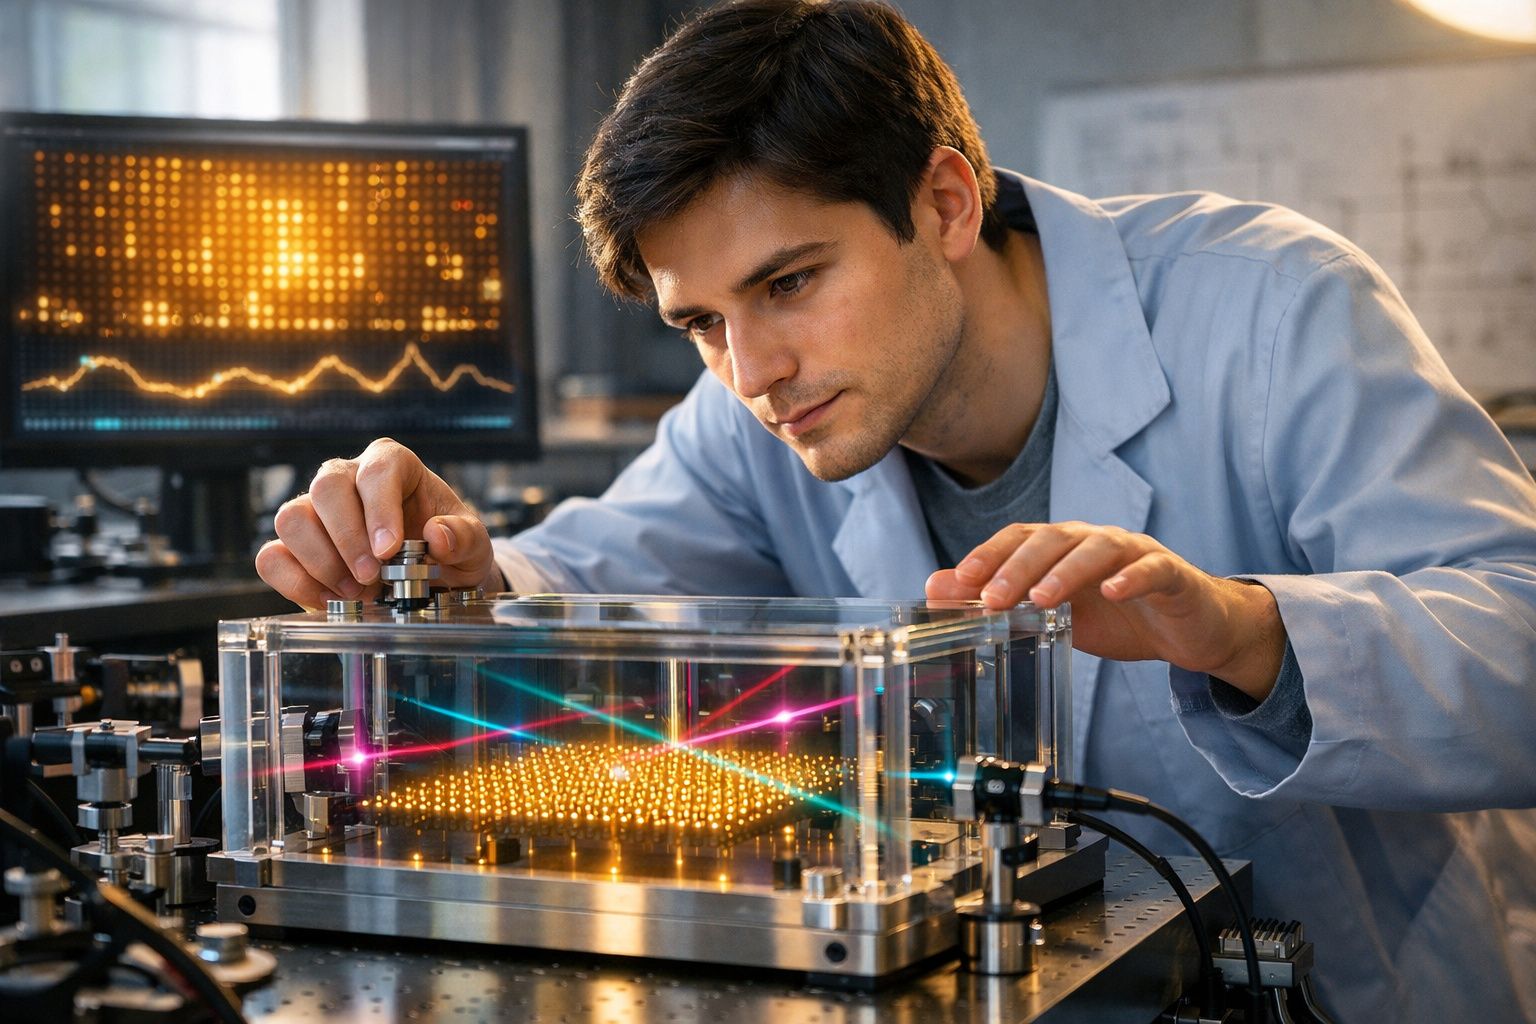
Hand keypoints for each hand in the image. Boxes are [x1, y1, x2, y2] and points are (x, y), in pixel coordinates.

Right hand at [255, 437, 499, 609]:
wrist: (434, 580)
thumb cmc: (451, 550)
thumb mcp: (473, 546)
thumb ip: (465, 537)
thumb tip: (438, 535)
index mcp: (392, 465)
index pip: (377, 469)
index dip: (380, 508)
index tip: (390, 549)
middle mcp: (347, 478)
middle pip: (326, 487)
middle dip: (347, 539)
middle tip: (372, 579)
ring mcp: (315, 511)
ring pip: (291, 518)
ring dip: (322, 562)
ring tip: (358, 593)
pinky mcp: (295, 548)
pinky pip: (272, 557)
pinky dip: (296, 582)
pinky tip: (330, 600)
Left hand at [925, 522, 1286, 700]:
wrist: (1189, 630)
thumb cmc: (1117, 617)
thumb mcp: (1053, 613)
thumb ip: (1001, 598)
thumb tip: (935, 588)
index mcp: (1063, 547)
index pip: (1020, 538)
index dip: (990, 554)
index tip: (961, 581)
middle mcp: (1095, 540)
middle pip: (1052, 539)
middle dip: (1017, 567)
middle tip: (992, 599)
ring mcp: (1135, 553)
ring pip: (1098, 548)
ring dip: (1066, 572)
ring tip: (1041, 600)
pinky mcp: (1171, 574)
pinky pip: (1150, 569)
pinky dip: (1131, 577)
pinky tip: (1112, 592)